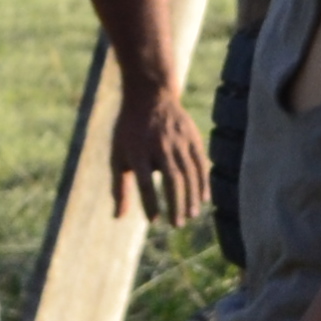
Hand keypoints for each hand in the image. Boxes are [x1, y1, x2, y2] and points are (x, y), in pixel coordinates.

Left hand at [113, 73, 210, 230]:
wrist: (149, 96)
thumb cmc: (130, 132)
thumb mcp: (117, 156)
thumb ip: (119, 187)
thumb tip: (118, 218)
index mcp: (137, 151)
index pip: (145, 182)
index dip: (150, 202)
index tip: (155, 220)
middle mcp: (159, 145)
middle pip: (171, 179)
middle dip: (176, 204)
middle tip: (177, 224)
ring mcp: (178, 140)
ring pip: (189, 173)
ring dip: (191, 197)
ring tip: (190, 216)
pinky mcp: (192, 137)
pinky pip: (200, 163)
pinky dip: (203, 182)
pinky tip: (203, 199)